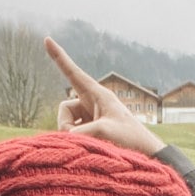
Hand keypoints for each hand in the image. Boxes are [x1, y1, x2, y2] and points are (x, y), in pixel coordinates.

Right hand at [45, 37, 163, 156]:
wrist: (147, 155)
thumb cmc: (130, 140)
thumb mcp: (104, 133)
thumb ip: (80, 133)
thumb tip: (66, 138)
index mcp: (98, 95)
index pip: (73, 73)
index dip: (59, 57)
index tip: (47, 40)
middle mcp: (93, 104)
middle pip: (64, 109)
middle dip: (65, 126)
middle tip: (82, 140)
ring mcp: (92, 118)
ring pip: (67, 124)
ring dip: (73, 137)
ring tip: (93, 146)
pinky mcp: (93, 131)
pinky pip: (74, 134)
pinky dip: (78, 142)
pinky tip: (93, 148)